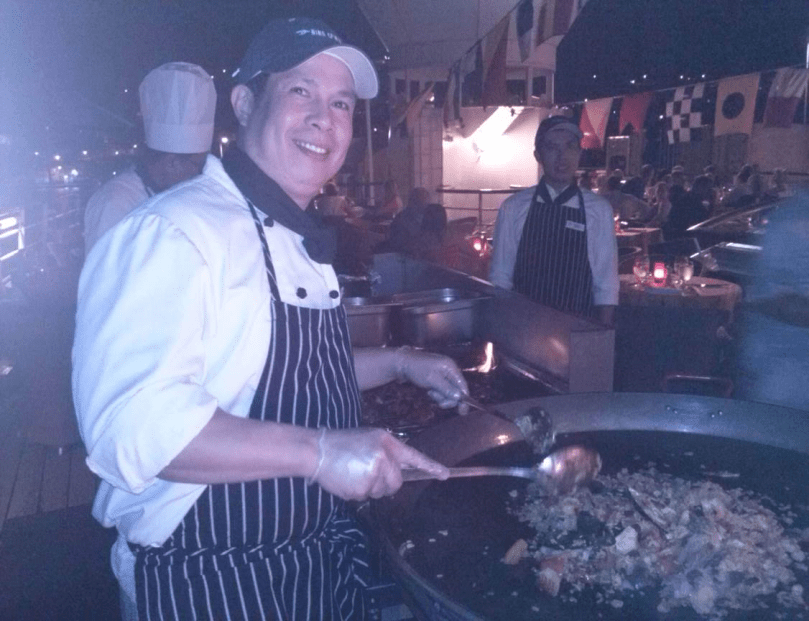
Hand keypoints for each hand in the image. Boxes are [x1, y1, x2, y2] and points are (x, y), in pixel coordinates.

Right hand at [310, 427, 448, 499]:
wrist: (316, 449)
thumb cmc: (342, 445)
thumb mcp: (369, 440)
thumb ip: (387, 454)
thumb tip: (399, 473)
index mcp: (387, 442)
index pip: (414, 456)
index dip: (431, 466)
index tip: (445, 475)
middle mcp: (384, 456)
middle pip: (396, 483)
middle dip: (384, 483)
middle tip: (365, 472)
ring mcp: (374, 472)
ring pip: (381, 492)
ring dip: (369, 488)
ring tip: (353, 472)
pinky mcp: (363, 486)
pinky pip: (366, 498)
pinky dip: (357, 492)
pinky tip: (346, 479)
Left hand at [395, 347, 469, 412]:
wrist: (401, 363)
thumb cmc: (416, 369)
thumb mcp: (432, 380)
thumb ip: (446, 389)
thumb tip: (459, 397)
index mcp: (450, 367)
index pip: (462, 385)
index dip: (464, 399)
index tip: (463, 411)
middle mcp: (449, 370)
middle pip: (456, 390)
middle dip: (447, 398)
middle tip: (438, 402)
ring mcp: (443, 375)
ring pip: (448, 392)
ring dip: (439, 396)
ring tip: (430, 392)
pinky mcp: (437, 379)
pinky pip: (441, 390)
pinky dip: (435, 393)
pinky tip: (428, 390)